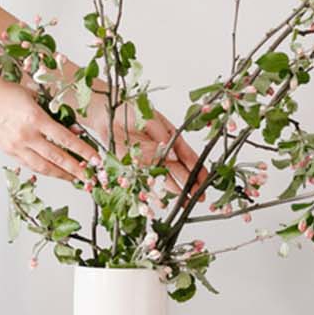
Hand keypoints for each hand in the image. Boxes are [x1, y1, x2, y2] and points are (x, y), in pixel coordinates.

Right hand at [0, 74, 97, 183]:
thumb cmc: (4, 92)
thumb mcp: (33, 96)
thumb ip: (52, 113)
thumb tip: (71, 129)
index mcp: (35, 118)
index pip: (65, 139)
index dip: (83, 151)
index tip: (95, 159)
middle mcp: (26, 135)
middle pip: (57, 157)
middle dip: (75, 169)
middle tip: (88, 177)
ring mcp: (16, 146)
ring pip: (43, 166)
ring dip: (60, 174)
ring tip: (73, 179)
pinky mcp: (8, 151)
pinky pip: (29, 164)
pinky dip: (43, 169)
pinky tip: (52, 171)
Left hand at [81, 91, 209, 196]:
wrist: (108, 114)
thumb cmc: (132, 111)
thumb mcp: (149, 119)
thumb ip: (160, 135)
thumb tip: (172, 154)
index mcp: (172, 138)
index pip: (188, 155)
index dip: (198, 168)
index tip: (205, 180)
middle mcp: (163, 151)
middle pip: (179, 170)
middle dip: (190, 184)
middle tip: (199, 197)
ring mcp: (150, 160)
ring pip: (166, 178)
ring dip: (176, 191)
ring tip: (185, 203)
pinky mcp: (135, 166)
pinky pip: (146, 181)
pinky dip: (153, 192)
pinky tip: (160, 202)